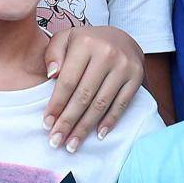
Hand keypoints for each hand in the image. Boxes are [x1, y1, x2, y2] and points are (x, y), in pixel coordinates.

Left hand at [42, 25, 144, 152]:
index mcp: (85, 43)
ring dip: (85, 127)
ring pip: (101, 103)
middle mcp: (107, 53)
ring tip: (72, 144)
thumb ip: (53, 54)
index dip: (56, 105)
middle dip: (68, 122)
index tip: (47, 124)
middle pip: (84, 96)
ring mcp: (124, 66)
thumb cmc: (87, 42)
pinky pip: (121, 104)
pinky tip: (98, 135)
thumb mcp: (66, 39)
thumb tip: (52, 75)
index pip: (68, 81)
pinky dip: (110, 121)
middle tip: (56, 142)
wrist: (121, 37)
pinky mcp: (136, 77)